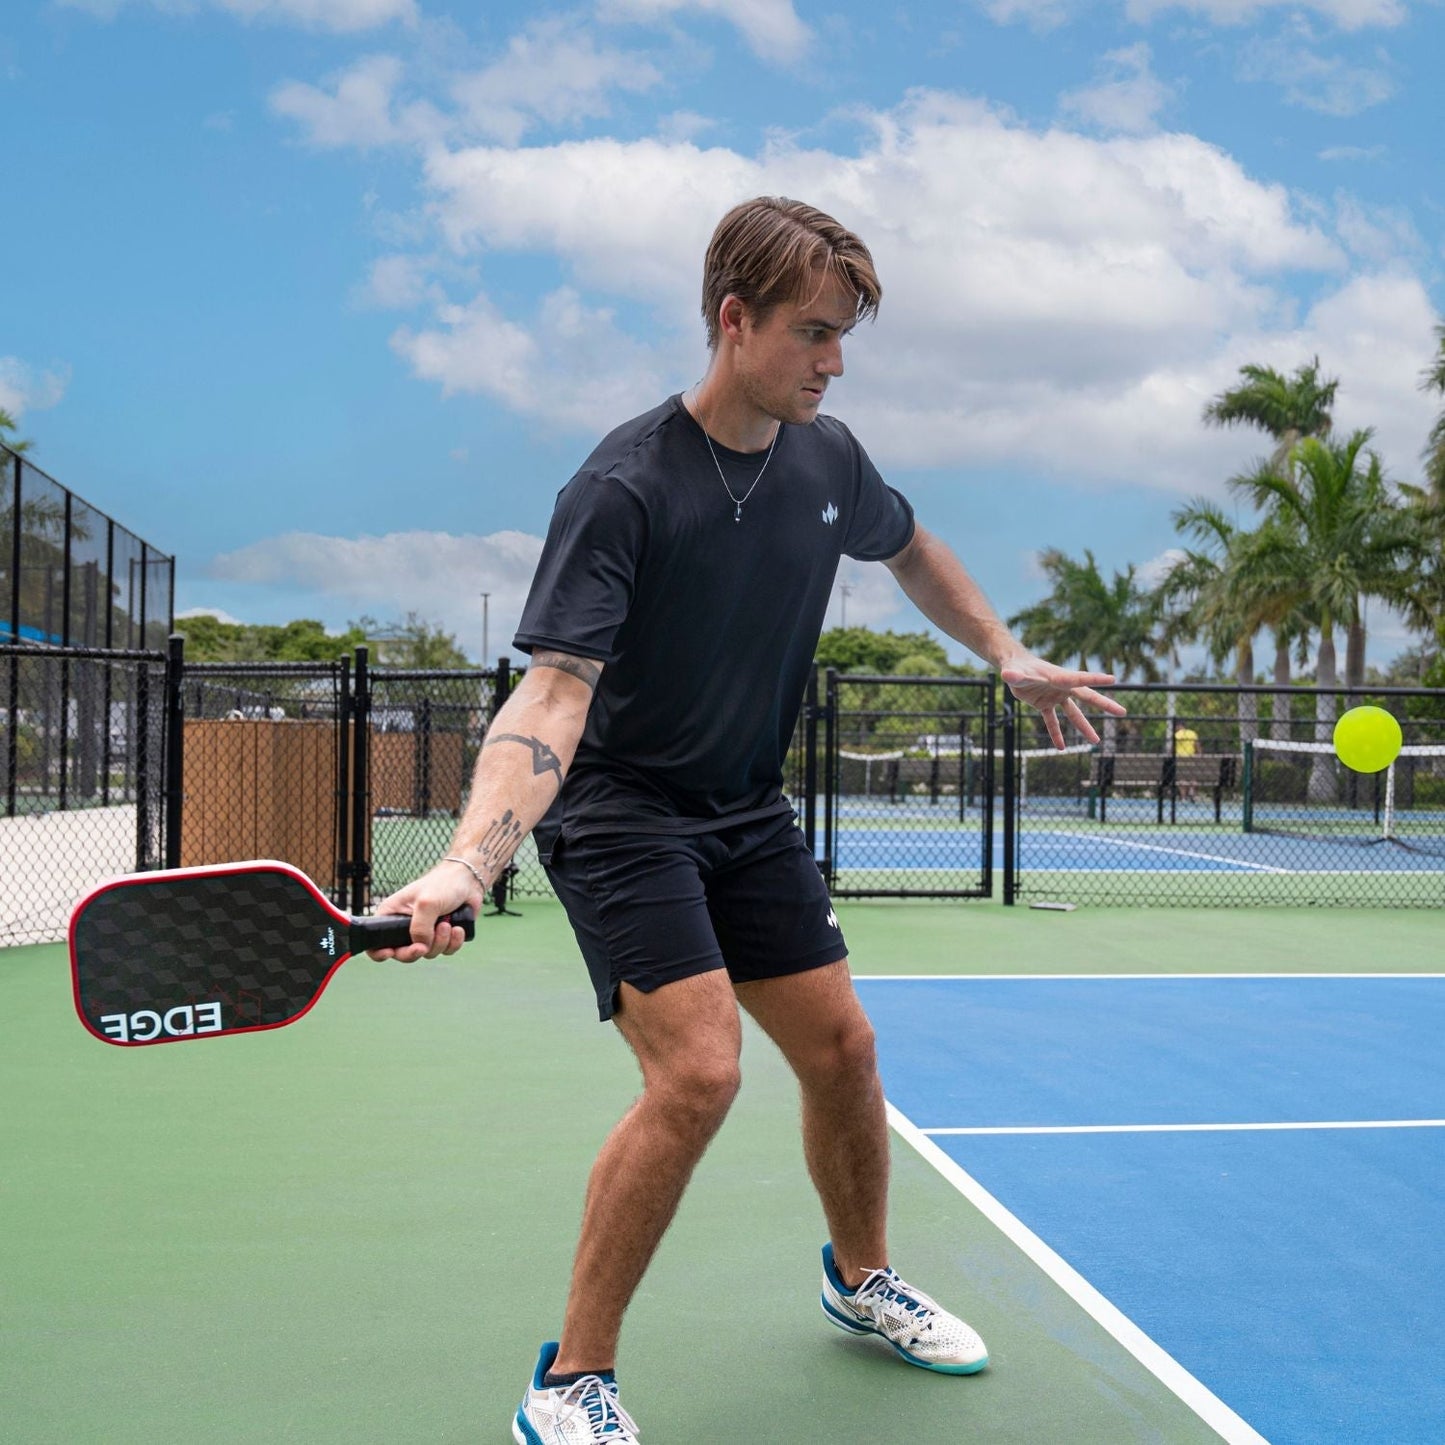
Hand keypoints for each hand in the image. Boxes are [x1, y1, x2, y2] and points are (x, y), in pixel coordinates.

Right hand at [366, 860, 483, 962]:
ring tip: (447, 924)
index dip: (379, 951)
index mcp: (392, 915)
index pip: (375, 941)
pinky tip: (457, 928)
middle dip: (416, 951)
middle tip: (423, 947)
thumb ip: (420, 928)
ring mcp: (425, 932)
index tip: (390, 953)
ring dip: (440, 942)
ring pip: (428, 953)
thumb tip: (421, 946)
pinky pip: (445, 951)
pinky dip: (453, 943)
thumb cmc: (443, 884)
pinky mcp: (442, 936)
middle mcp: (406, 926)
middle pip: (403, 953)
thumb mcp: (426, 903)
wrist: (468, 881)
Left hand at [1000, 656, 1126, 749]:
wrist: (1013, 667)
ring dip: (1084, 727)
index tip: (1113, 679)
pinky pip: (1053, 721)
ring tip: (1096, 741)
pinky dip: (1056, 733)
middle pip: (1087, 697)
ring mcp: (1055, 697)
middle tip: (1122, 712)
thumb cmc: (1016, 666)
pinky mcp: (1045, 705)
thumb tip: (1007, 675)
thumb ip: (1013, 675)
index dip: (1096, 679)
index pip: (1080, 679)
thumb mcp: (1015, 673)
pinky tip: (1061, 747)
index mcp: (1059, 678)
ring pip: (1074, 713)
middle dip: (1104, 704)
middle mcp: (1061, 688)